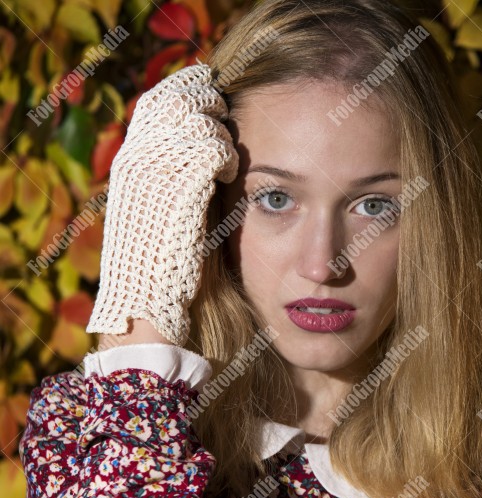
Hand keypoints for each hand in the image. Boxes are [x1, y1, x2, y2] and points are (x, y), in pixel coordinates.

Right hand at [87, 64, 238, 346]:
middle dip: (207, 101)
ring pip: (199, 120)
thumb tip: (205, 145)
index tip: (211, 95)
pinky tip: (230, 173)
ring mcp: (159, 171)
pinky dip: (226, 156)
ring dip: (220, 130)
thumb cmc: (164, 263)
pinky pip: (214, 149)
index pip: (158, 103)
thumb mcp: (163, 207)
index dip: (187, 92)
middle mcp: (139, 159)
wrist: (150, 301)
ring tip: (227, 154)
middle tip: (226, 113)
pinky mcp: (184, 188)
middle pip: (177, 100)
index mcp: (131, 162)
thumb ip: (177, 174)